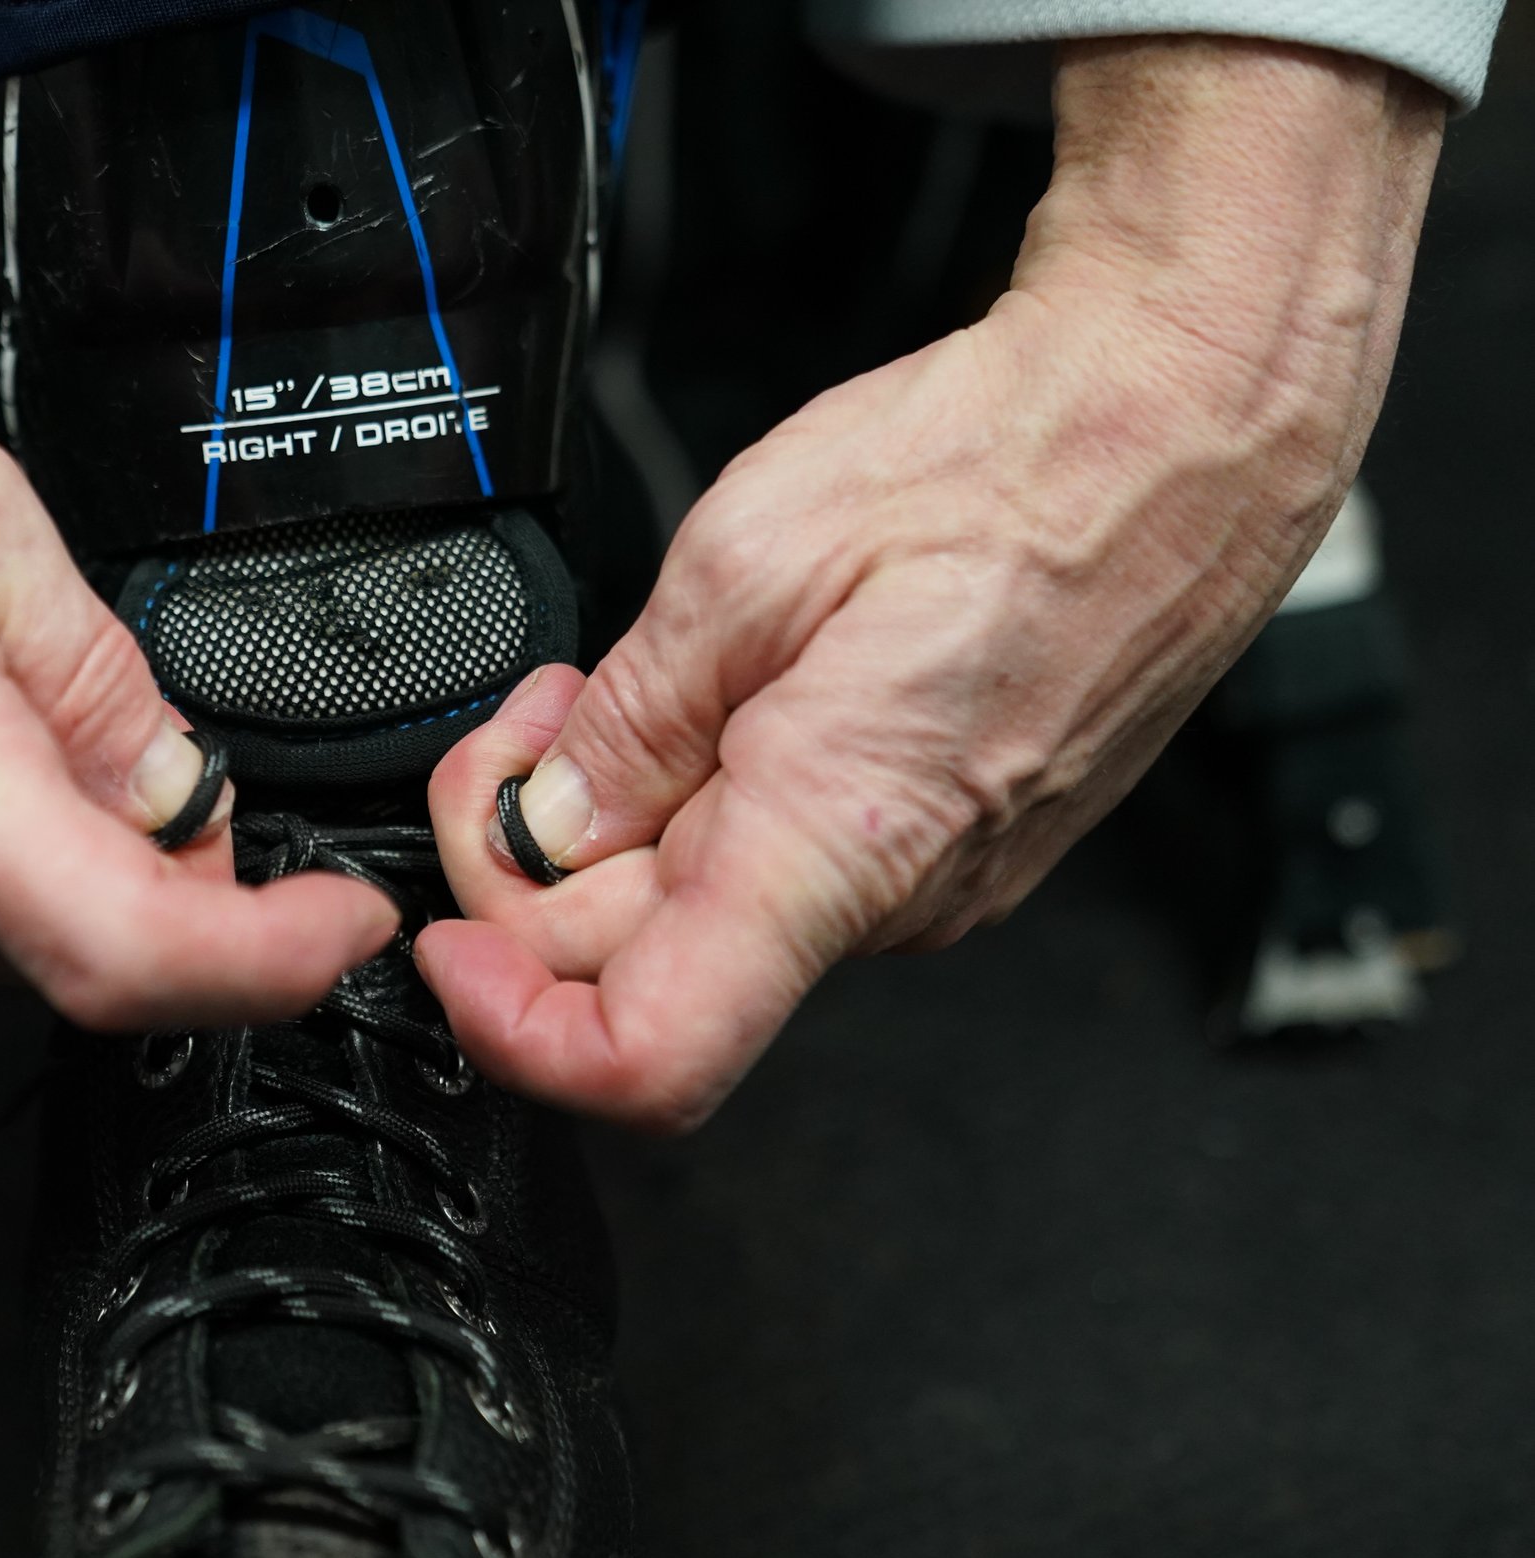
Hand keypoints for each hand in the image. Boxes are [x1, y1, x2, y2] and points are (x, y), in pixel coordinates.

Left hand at [418, 38, 1445, 1126]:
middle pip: (640, 971)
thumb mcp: (745, 560)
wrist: (1180, 425)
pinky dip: (703, 805)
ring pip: (705, 918)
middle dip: (534, 862)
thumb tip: (552, 824)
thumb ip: (627, 722)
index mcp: (835, 841)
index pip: (647, 1061)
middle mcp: (894, 897)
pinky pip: (779, 867)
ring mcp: (929, 880)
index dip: (512, 1029)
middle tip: (522, 729)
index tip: (449, 938)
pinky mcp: (944, 840)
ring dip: (617, 826)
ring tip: (623, 689)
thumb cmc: (1008, 465)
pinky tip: (712, 701)